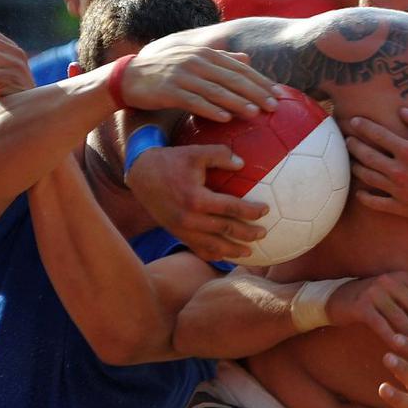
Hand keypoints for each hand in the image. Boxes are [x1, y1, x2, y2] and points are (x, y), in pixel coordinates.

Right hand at [123, 45, 277, 121]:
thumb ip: (220, 60)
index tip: (277, 93)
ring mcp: (182, 74)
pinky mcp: (169, 90)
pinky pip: (194, 101)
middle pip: (232, 78)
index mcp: (205, 53)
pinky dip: (211, 110)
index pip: (239, 67)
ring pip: (216, 90)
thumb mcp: (193, 61)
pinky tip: (225, 119)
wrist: (129, 77)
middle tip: (274, 106)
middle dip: (255, 92)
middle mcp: (196, 61)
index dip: (260, 80)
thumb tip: (248, 58)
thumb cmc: (166, 72)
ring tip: (256, 114)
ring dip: (238, 102)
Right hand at [125, 144, 268, 260]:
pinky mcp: (175, 233)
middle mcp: (189, 218)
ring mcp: (181, 229)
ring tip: (248, 252)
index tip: (266, 210)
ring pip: (212, 246)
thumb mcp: (195, 152)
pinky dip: (212, 254)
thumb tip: (242, 164)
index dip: (250, 211)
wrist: (141, 174)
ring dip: (232, 251)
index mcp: (196, 198)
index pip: (231, 208)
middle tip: (263, 234)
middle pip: (225, 230)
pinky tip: (224, 256)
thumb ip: (220, 155)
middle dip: (247, 234)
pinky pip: (196, 248)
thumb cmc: (171, 160)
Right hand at [326, 273, 407, 347]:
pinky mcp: (361, 305)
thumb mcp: (392, 295)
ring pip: (400, 316)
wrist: (335, 299)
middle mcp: (389, 280)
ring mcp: (374, 292)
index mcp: (400, 276)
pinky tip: (398, 349)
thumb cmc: (369, 301)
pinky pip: (380, 324)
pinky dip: (391, 337)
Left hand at [346, 108, 407, 222]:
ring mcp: (398, 191)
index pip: (378, 135)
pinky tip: (360, 191)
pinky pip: (375, 202)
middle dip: (353, 146)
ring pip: (367, 177)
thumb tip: (402, 111)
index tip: (353, 121)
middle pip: (367, 156)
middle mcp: (399, 171)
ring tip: (350, 161)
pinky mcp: (401, 207)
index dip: (363, 127)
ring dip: (355, 167)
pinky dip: (364, 197)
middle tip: (346, 140)